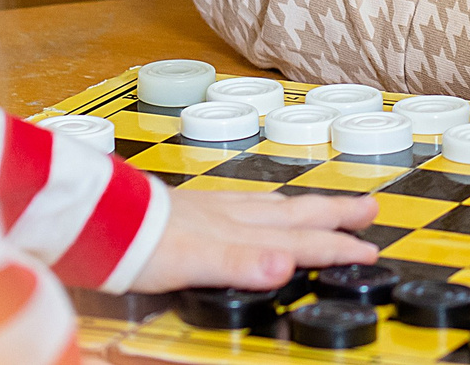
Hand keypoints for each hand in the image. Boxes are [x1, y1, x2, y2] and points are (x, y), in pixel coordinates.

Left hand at [127, 186, 379, 293]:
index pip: (299, 241)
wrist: (99, 220)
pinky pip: (245, 203)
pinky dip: (266, 205)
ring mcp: (213, 209)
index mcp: (238, 231)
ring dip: (305, 208)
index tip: (370, 251)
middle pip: (294, 215)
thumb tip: (285, 266)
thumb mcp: (194, 262)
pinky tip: (260, 207)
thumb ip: (240, 263)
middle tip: (370, 208)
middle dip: (334, 215)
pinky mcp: (194, 209)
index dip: (336, 248)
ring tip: (327, 205)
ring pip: (273, 206)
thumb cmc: (139, 243)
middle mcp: (231, 216)